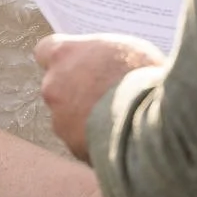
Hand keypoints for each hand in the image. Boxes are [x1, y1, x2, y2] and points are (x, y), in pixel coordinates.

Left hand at [34, 33, 164, 161]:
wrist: (151, 119)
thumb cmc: (143, 75)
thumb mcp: (125, 48)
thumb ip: (103, 56)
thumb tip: (104, 63)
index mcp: (64, 54)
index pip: (45, 50)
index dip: (64, 59)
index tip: (77, 63)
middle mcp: (53, 85)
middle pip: (57, 87)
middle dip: (77, 92)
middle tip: (106, 94)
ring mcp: (60, 120)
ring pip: (69, 118)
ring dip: (87, 119)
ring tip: (120, 119)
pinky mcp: (73, 147)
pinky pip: (83, 143)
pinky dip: (97, 141)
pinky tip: (121, 137)